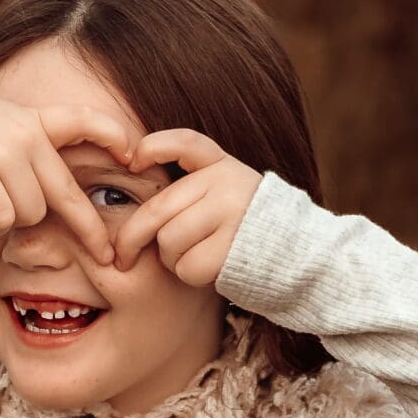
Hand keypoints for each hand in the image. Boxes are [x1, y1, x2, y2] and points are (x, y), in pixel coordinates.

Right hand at [0, 75, 135, 266]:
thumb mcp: (4, 127)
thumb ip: (34, 150)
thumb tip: (62, 198)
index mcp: (35, 121)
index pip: (85, 120)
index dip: (115, 137)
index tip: (135, 157)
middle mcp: (26, 134)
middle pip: (67, 196)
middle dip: (91, 232)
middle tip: (108, 257)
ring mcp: (2, 151)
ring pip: (31, 214)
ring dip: (13, 219)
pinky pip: (2, 218)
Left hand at [109, 129, 263, 287]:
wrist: (295, 254)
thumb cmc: (242, 227)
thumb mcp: (223, 193)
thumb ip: (188, 190)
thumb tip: (132, 195)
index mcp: (222, 165)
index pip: (186, 143)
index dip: (156, 147)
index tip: (135, 161)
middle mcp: (227, 184)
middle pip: (158, 210)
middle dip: (132, 238)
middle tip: (122, 257)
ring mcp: (231, 214)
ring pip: (169, 241)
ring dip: (171, 258)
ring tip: (194, 255)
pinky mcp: (232, 249)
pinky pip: (187, 266)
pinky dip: (189, 274)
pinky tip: (209, 268)